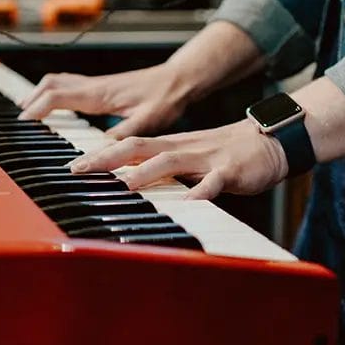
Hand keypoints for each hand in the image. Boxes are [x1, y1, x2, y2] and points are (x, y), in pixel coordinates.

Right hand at [18, 65, 190, 137]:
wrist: (180, 79)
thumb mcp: (146, 122)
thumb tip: (99, 153)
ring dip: (40, 93)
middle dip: (31, 99)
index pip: (57, 95)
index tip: (24, 122)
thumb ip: (122, 137)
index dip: (37, 108)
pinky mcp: (103, 86)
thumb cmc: (166, 98)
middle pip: (51, 84)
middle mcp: (95, 86)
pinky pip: (70, 84)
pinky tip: (57, 105)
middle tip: (21, 118)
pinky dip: (55, 93)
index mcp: (99, 94)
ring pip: (59, 81)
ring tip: (29, 110)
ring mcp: (98, 84)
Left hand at [69, 119, 288, 198]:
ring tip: (123, 185)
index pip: (128, 146)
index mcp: (171, 146)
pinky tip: (189, 205)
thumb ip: (161, 170)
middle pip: (138, 148)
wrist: (272, 140)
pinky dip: (199, 194)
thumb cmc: (226, 154)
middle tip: (79, 170)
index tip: (72, 166)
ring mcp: (206, 159)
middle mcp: (183, 149)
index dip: (99, 154)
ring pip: (170, 161)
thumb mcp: (189, 160)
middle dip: (106, 158)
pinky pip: (213, 184)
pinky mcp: (230, 171)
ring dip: (145, 173)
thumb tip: (128, 181)